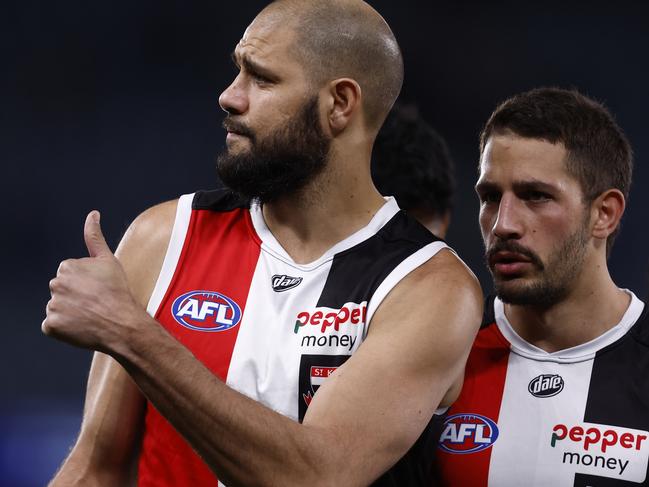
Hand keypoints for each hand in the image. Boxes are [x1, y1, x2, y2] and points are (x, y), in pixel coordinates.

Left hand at [42, 211, 145, 352]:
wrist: (121, 323)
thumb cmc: (118, 292)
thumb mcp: (108, 260)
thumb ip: (95, 236)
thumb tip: (92, 214)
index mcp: (67, 266)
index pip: (70, 274)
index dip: (86, 282)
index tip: (98, 289)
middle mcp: (55, 284)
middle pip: (62, 290)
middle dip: (76, 296)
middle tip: (95, 302)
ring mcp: (52, 305)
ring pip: (59, 307)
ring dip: (71, 312)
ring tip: (90, 315)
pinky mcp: (51, 325)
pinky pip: (54, 326)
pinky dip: (65, 328)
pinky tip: (81, 326)